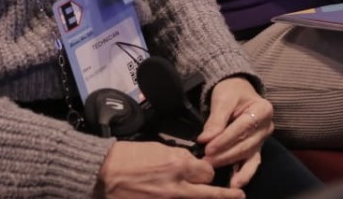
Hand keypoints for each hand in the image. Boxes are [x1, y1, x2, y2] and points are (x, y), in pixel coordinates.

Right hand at [94, 142, 239, 198]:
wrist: (104, 174)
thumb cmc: (129, 157)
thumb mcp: (158, 148)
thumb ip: (179, 158)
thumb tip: (192, 165)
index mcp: (178, 165)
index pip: (207, 172)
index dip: (208, 171)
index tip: (206, 172)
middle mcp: (177, 187)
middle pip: (209, 193)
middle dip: (222, 194)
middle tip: (238, 196)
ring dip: (211, 198)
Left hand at [198, 78, 271, 188]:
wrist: (238, 91)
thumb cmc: (231, 92)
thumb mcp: (223, 100)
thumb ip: (216, 120)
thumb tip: (205, 139)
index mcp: (263, 109)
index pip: (243, 128)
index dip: (225, 140)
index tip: (208, 148)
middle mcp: (267, 127)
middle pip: (246, 144)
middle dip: (225, 155)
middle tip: (206, 162)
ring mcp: (262, 139)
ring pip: (248, 156)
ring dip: (232, 166)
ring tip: (218, 173)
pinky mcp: (256, 148)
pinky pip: (251, 163)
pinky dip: (243, 174)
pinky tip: (234, 183)